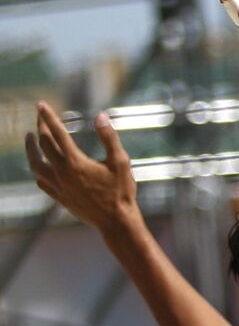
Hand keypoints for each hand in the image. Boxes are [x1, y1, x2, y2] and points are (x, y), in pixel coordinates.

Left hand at [26, 102, 138, 236]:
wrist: (115, 221)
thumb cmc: (121, 191)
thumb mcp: (120, 161)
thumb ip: (109, 137)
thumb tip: (101, 116)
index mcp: (76, 162)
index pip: (57, 133)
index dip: (48, 117)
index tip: (40, 104)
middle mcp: (62, 173)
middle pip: (43, 145)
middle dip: (40, 128)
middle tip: (39, 117)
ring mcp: (58, 186)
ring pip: (35, 164)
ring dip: (31, 149)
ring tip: (30, 139)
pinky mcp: (59, 197)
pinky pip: (40, 181)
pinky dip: (37, 169)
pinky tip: (39, 167)